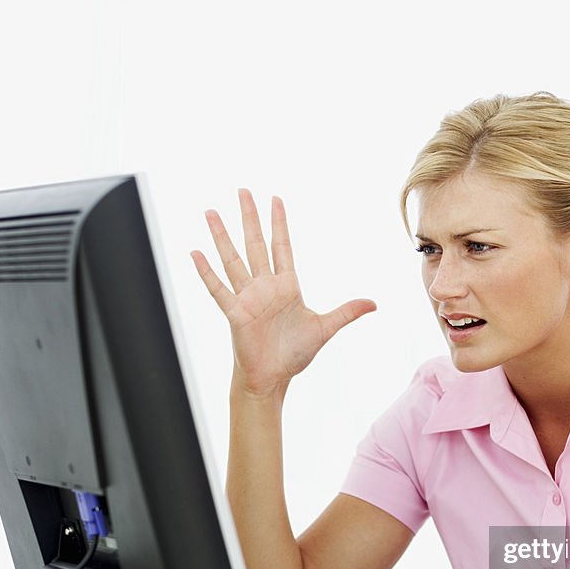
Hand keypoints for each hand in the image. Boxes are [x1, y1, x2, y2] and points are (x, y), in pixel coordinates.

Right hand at [190, 189, 375, 397]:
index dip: (279, 223)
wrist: (273, 378)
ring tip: (210, 212)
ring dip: (221, 236)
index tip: (275, 198)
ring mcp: (247, 298)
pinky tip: (195, 252)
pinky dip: (206, 272)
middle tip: (243, 190)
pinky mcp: (234, 313)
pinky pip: (218, 289)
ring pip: (232, 260)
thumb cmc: (294, 354)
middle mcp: (264, 286)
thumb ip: (347, 312)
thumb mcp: (325, 328)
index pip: (282, 246)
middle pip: (255, 244)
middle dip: (250, 217)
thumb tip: (374, 304)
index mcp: (286, 286)